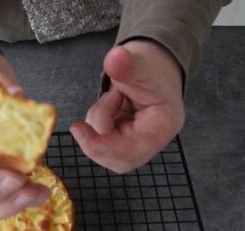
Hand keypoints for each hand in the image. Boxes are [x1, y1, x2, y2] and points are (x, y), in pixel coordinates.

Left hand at [70, 40, 184, 173]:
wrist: (151, 68)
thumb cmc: (151, 68)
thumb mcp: (139, 62)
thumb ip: (126, 64)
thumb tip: (115, 58)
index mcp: (164, 125)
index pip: (134, 150)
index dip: (105, 147)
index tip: (80, 131)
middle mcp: (151, 141)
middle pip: (118, 158)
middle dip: (97, 137)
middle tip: (96, 110)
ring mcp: (135, 143)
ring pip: (105, 149)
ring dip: (98, 121)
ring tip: (114, 96)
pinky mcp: (121, 141)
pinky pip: (100, 140)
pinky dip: (97, 121)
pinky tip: (110, 104)